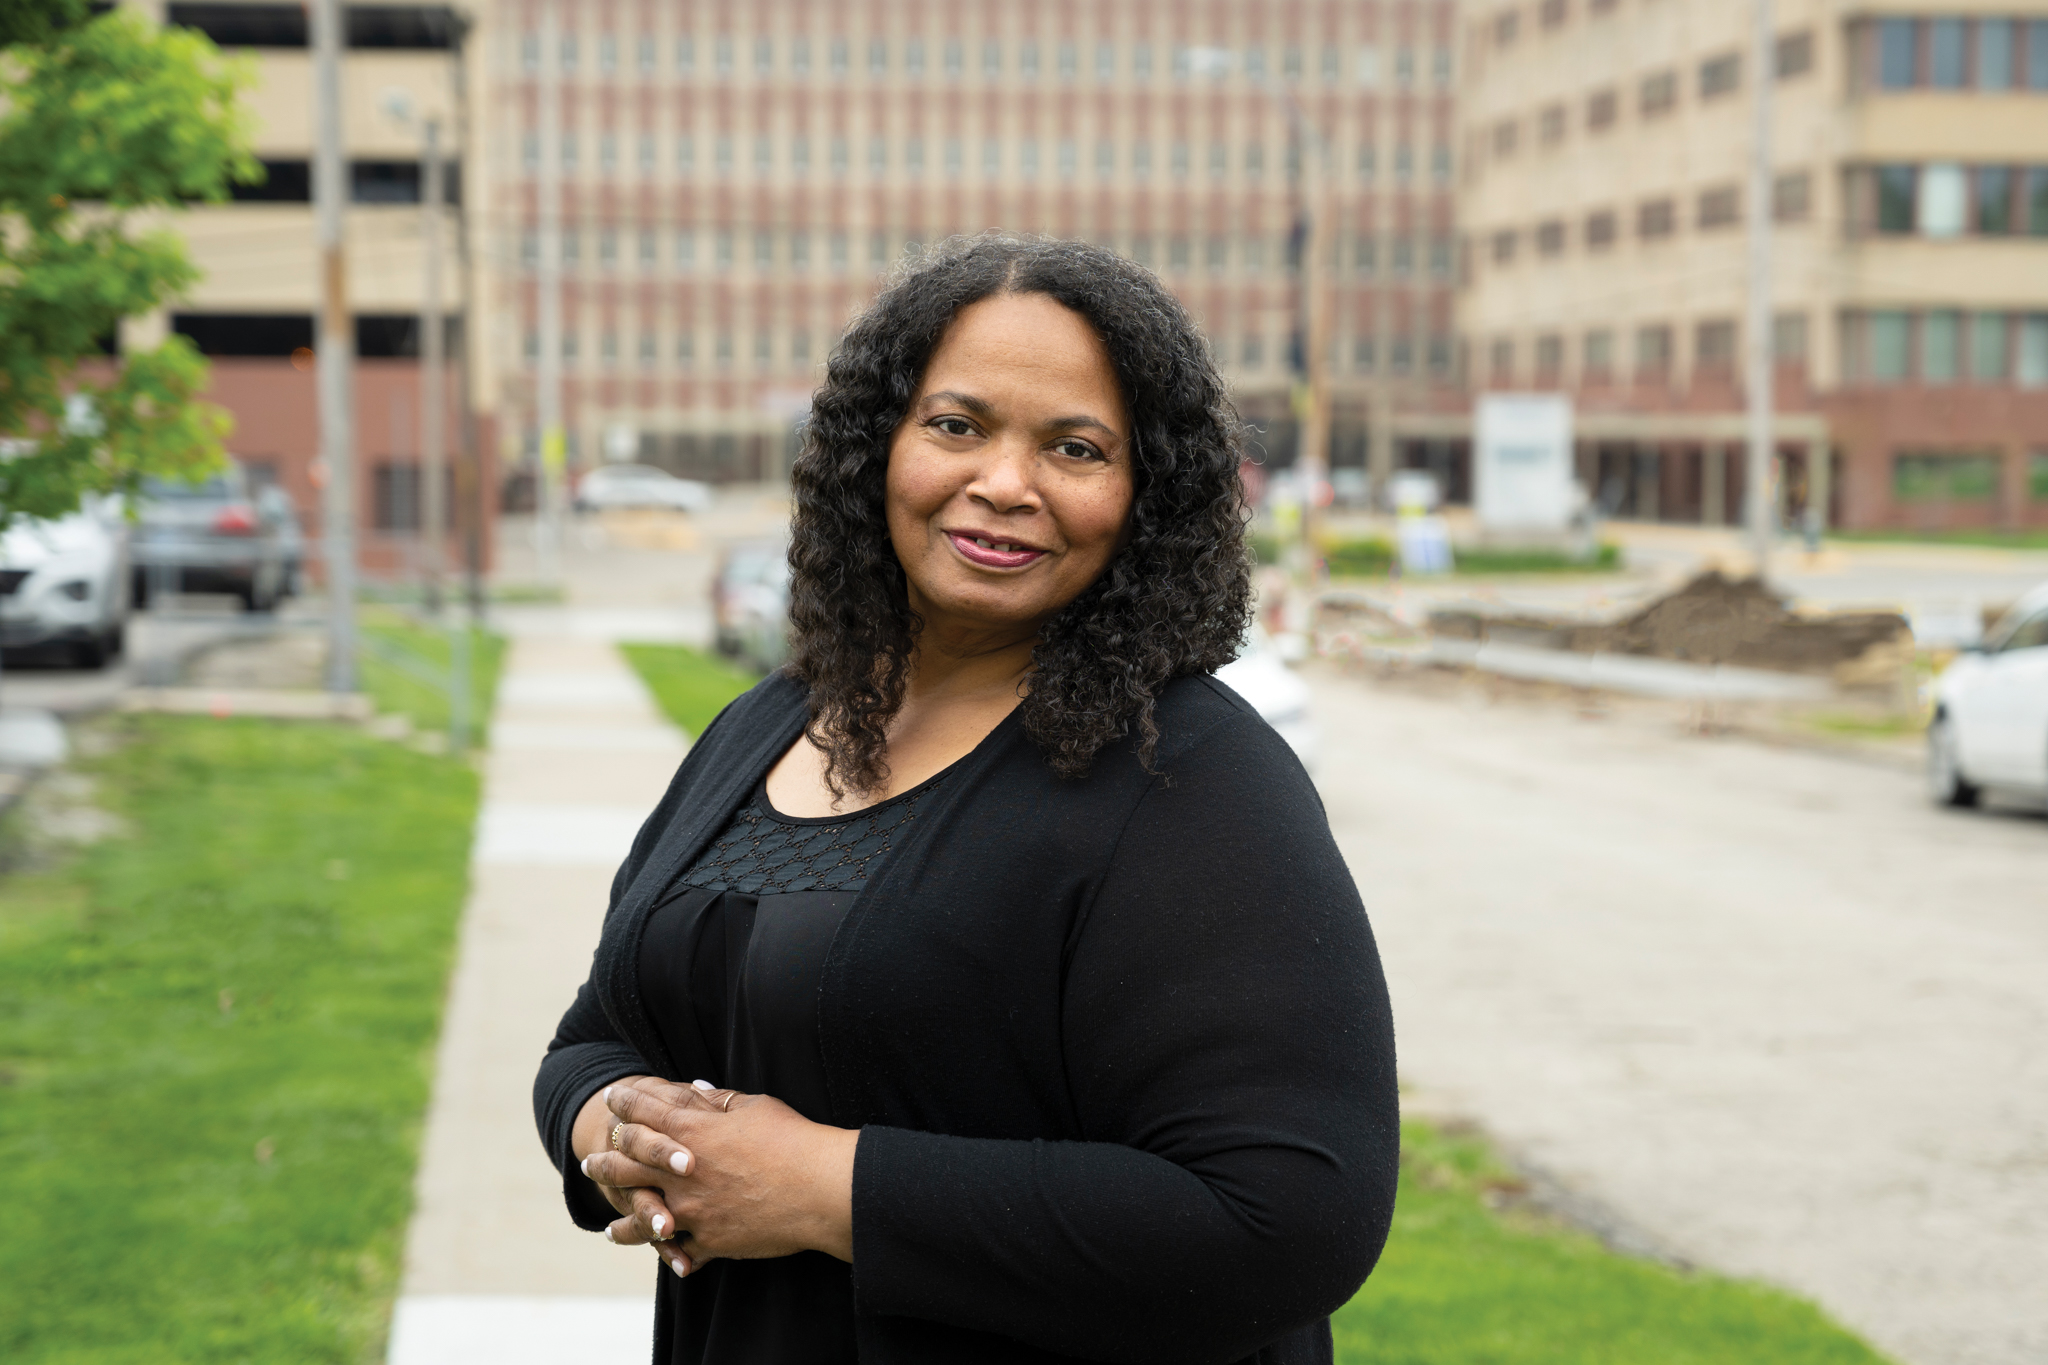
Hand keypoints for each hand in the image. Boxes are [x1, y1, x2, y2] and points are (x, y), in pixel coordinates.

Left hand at [579, 1078, 858, 1275]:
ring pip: (642, 1217)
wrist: (819, 1189)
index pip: (646, 1113)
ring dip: (622, 1220)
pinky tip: (657, 1253)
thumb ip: (718, 1099)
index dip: (626, 1103)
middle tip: (590, 1164)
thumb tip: (695, 1086)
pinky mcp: (711, 1240)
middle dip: (605, 1163)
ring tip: (607, 1226)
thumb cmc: (793, 1139)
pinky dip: (667, 1253)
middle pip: (628, 1165)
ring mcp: (693, 1210)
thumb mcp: (754, 1106)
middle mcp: (682, 1172)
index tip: (612, 1099)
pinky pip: (680, 1250)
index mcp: (693, 1131)